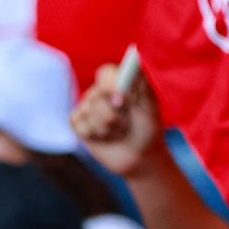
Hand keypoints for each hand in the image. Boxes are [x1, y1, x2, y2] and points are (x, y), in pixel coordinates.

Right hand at [70, 59, 167, 177]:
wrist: (139, 155)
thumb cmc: (147, 128)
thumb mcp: (149, 107)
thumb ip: (139, 88)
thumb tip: (124, 79)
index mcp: (119, 82)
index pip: (107, 73)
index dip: (111, 84)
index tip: (121, 99)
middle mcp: (101, 91)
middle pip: (97, 95)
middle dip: (114, 114)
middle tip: (127, 123)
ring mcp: (88, 107)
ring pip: (89, 112)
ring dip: (108, 127)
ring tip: (119, 132)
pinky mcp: (79, 124)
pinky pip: (78, 125)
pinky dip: (95, 134)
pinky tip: (105, 138)